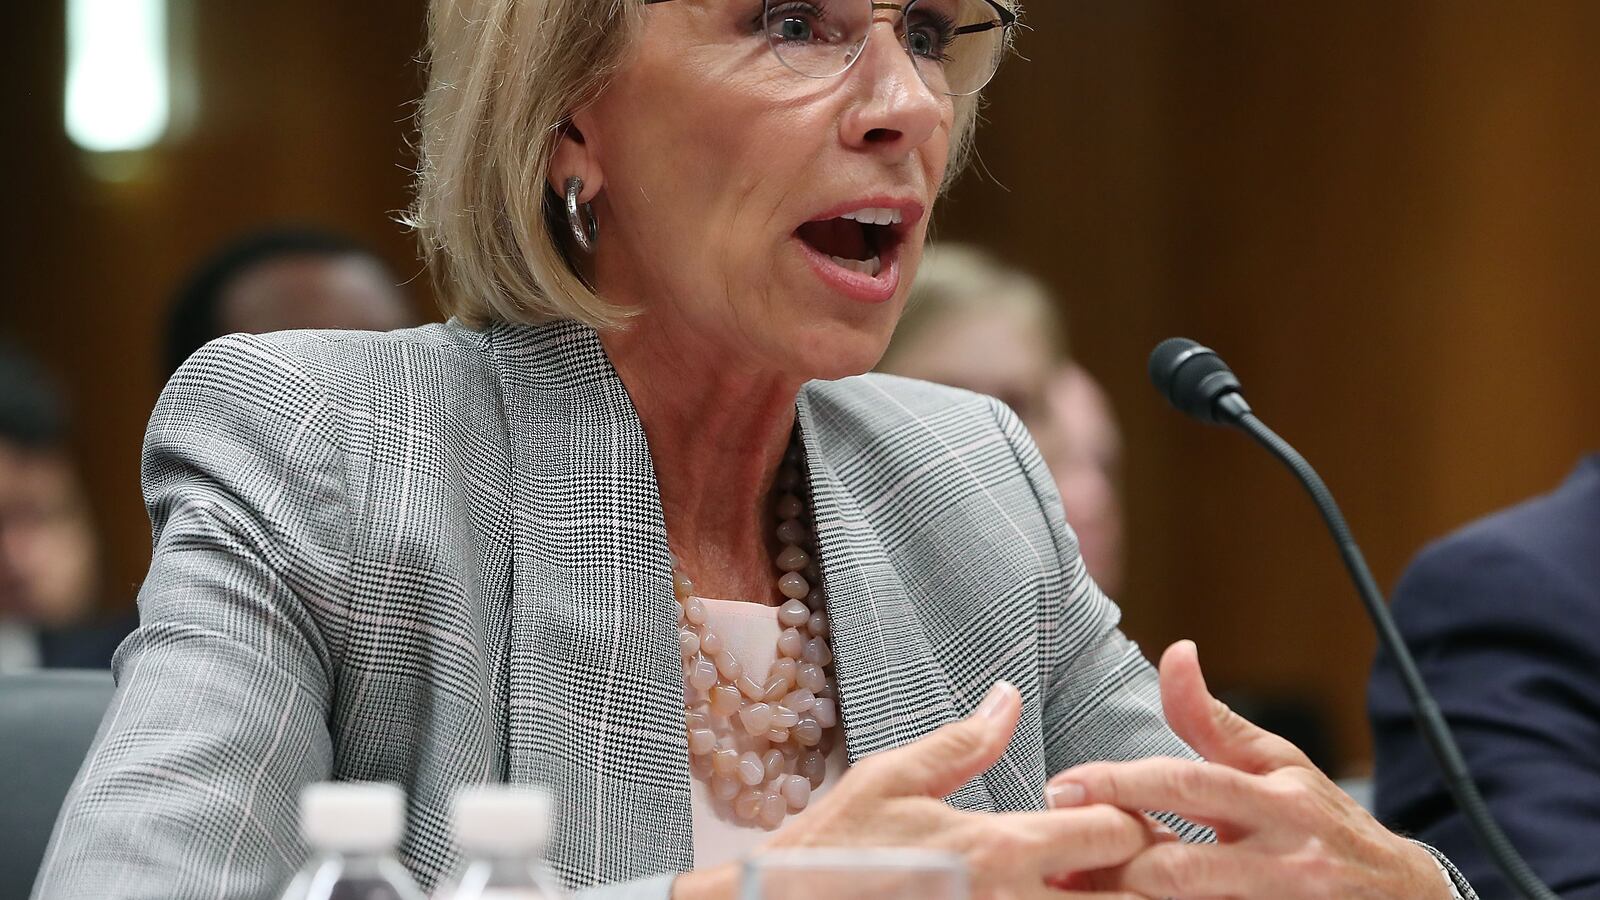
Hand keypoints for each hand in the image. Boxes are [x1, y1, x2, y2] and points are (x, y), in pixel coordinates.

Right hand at [675, 682, 1166, 899]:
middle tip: (1124, 862)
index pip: (1116, 832)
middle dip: (1143, 877)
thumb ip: (963, 742)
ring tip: (1092, 885)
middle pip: (1132, 898)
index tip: (1115, 815)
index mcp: (1000, 849)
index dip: (1133, 819)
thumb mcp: (892, 778)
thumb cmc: (833, 848)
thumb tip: (1008, 695)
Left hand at [1046, 641, 1451, 898]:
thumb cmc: (1322, 822)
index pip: (1186, 786)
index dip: (1118, 784)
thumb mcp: (1278, 764)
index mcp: (1278, 803)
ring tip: (1073, 892)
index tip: (1060, 786)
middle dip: (1111, 864)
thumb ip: (1212, 720)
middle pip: (1181, 868)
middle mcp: (1286, 862)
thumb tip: (1174, 651)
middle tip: (1052, 858)